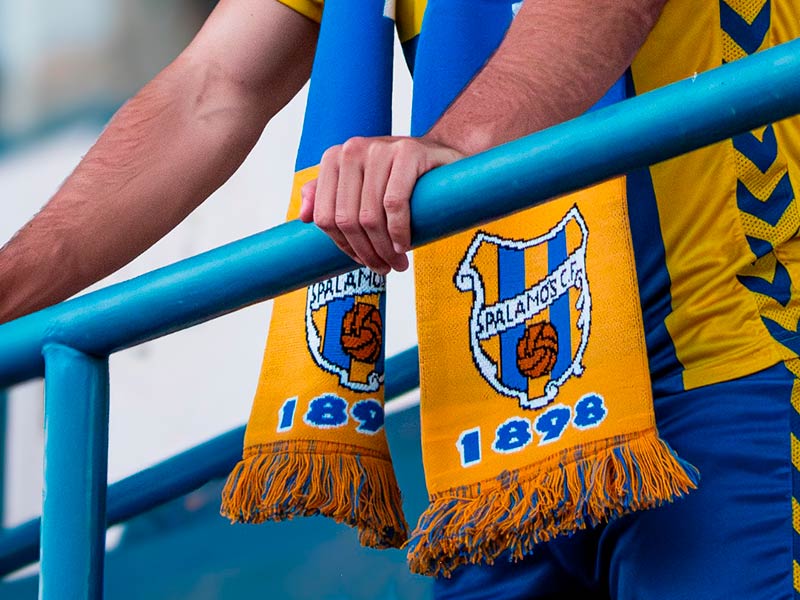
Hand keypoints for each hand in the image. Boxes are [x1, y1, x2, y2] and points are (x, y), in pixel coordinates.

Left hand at [299, 136, 463, 274]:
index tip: (362, 261)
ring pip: (370, 216)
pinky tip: (404, 245)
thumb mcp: (360, 186)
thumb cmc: (397, 178)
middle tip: (385, 269)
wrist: (440, 156)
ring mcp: (380, 148)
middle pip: (347, 219)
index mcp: (334, 159)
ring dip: (384, 249)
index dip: (343, 246)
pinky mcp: (408, 152)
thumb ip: (326, 196)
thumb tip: (303, 218)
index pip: (326, 216)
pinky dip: (398, 231)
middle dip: (366, 253)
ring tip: (398, 263)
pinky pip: (394, 203)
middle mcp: (352, 150)